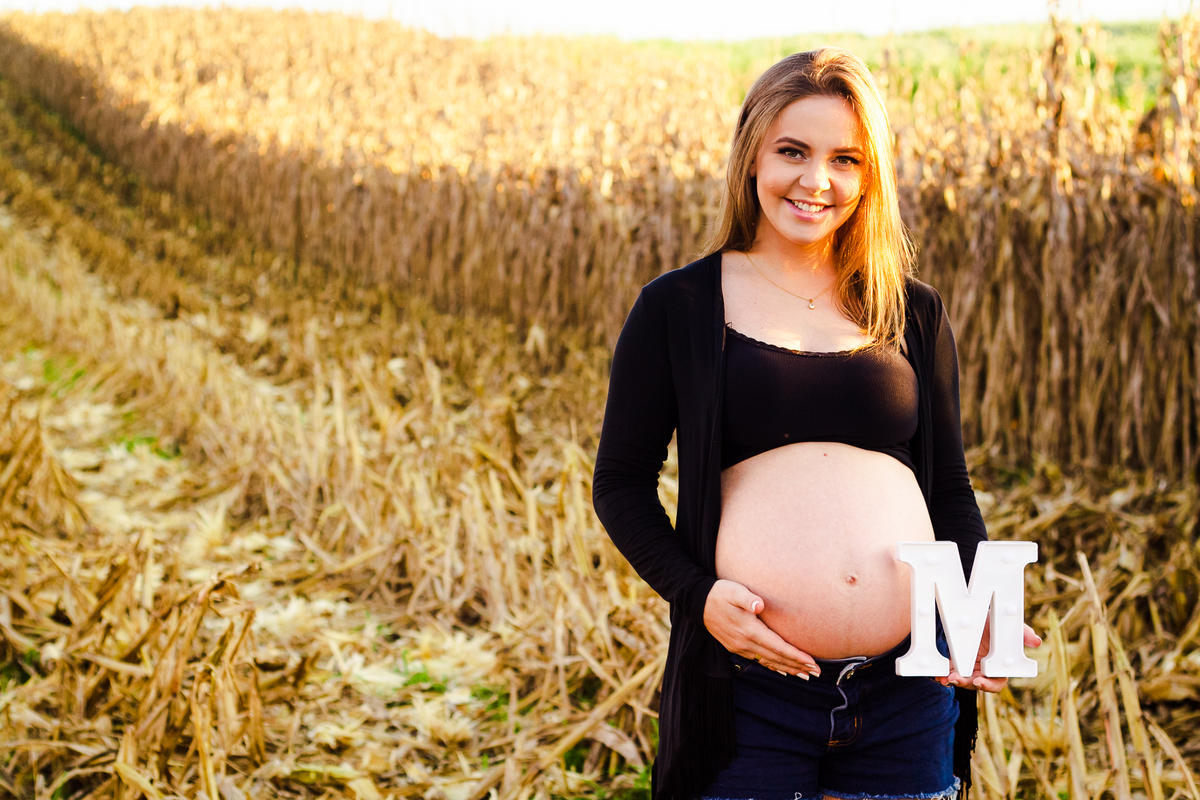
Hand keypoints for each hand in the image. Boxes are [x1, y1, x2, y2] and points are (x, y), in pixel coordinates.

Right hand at [703, 579, 821, 677]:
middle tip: (817, 672)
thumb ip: (747, 598)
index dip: (796, 655)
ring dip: (788, 669)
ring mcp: (740, 648)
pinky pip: (759, 661)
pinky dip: (773, 667)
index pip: (778, 647)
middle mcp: (745, 643)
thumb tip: (759, 605)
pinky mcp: (737, 647)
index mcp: (749, 630)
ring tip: (805, 675)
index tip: (812, 662)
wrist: (697, 603)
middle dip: (798, 666)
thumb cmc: (719, 593)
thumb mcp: (733, 590)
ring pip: (769, 662)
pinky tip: (782, 671)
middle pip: (777, 658)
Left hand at [938, 618, 1041, 691]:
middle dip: (965, 683)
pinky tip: (936, 674)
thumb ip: (1022, 633)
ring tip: (943, 678)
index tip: (979, 681)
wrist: (976, 613)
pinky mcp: (955, 663)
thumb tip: (1037, 641)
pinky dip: (942, 674)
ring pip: (961, 680)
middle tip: (955, 679)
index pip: (996, 683)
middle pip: (975, 684)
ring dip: (952, 680)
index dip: (988, 685)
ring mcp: (969, 668)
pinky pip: (948, 671)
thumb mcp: (1007, 624)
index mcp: (998, 667)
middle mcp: (984, 671)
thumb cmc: (996, 622)